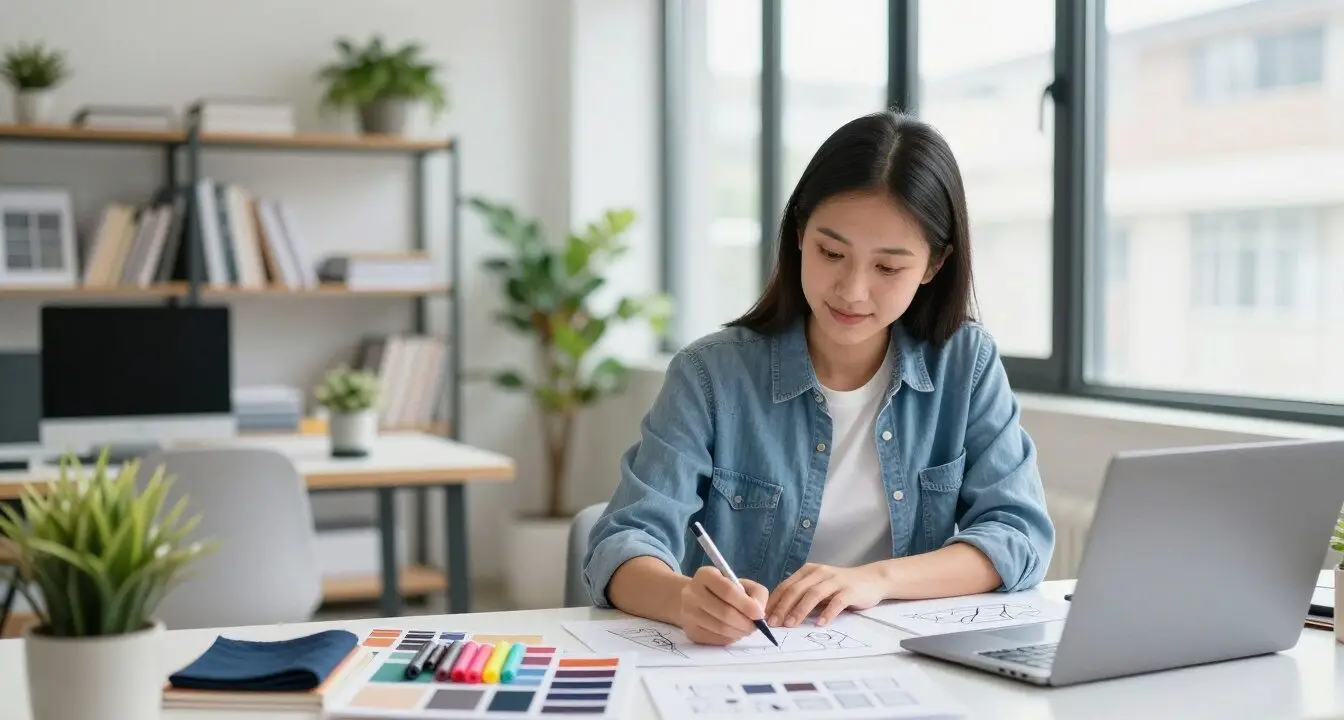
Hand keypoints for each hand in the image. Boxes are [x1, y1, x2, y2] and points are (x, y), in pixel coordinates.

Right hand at [679, 566, 769, 645]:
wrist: (693, 599)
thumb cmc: (722, 590)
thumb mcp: (739, 583)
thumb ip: (755, 593)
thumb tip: (760, 613)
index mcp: (705, 575)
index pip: (728, 591)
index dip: (747, 605)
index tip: (759, 614)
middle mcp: (692, 593)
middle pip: (725, 612)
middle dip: (745, 622)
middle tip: (755, 626)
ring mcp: (688, 613)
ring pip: (721, 628)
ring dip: (739, 632)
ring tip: (746, 629)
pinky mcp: (690, 630)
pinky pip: (715, 639)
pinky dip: (729, 638)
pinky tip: (733, 632)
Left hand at [766, 563, 885, 626]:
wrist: (872, 579)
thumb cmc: (841, 586)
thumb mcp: (818, 586)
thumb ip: (802, 596)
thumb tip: (779, 614)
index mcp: (808, 571)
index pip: (786, 586)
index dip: (774, 601)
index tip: (764, 616)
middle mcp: (820, 573)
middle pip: (797, 589)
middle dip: (783, 607)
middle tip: (774, 623)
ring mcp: (835, 580)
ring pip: (814, 594)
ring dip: (800, 610)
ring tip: (792, 625)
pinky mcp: (850, 590)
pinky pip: (837, 602)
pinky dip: (827, 613)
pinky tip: (820, 623)